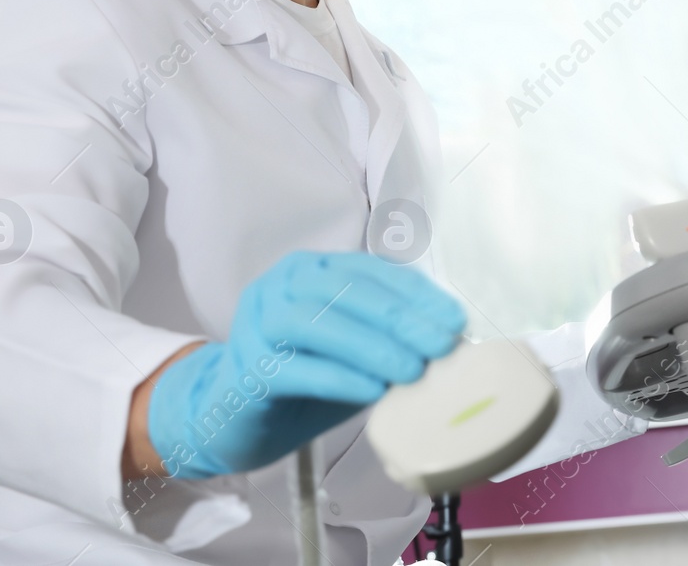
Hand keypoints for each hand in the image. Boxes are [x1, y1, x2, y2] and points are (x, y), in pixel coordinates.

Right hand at [145, 249, 464, 478]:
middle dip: (400, 317)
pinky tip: (372, 391)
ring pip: (318, 323)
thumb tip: (445, 339)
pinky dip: (339, 378)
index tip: (454, 319)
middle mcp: (279, 286)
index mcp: (310, 269)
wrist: (232, 418)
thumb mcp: (352, 350)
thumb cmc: (303, 377)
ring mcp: (256, 324)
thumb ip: (387, 336)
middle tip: (440, 345)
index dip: (416, 293)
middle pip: (345, 292)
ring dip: (372, 346)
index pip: (370, 272)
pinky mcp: (246, 368)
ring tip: (413, 370)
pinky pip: (296, 369)